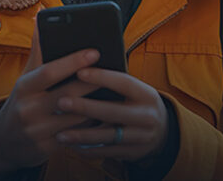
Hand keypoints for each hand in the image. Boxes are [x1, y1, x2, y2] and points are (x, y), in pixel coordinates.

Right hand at [0, 35, 103, 176]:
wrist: (4, 141)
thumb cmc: (22, 101)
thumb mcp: (25, 77)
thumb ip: (38, 49)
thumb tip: (40, 15)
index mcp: (24, 87)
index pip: (49, 72)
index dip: (72, 61)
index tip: (95, 52)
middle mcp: (29, 109)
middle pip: (67, 94)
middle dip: (92, 83)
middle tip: (115, 71)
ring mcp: (37, 131)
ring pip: (75, 118)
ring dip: (96, 106)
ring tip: (117, 93)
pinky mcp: (46, 148)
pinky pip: (75, 136)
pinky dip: (92, 127)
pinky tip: (107, 117)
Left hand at [53, 68, 169, 161]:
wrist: (162, 132)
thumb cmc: (137, 103)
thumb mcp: (135, 91)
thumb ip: (115, 85)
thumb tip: (81, 69)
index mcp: (147, 94)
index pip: (123, 83)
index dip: (101, 77)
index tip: (78, 71)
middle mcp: (147, 116)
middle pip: (112, 112)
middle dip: (85, 107)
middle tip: (61, 102)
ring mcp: (141, 137)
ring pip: (107, 136)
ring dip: (82, 136)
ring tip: (60, 133)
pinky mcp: (133, 153)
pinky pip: (107, 153)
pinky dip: (88, 150)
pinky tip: (72, 146)